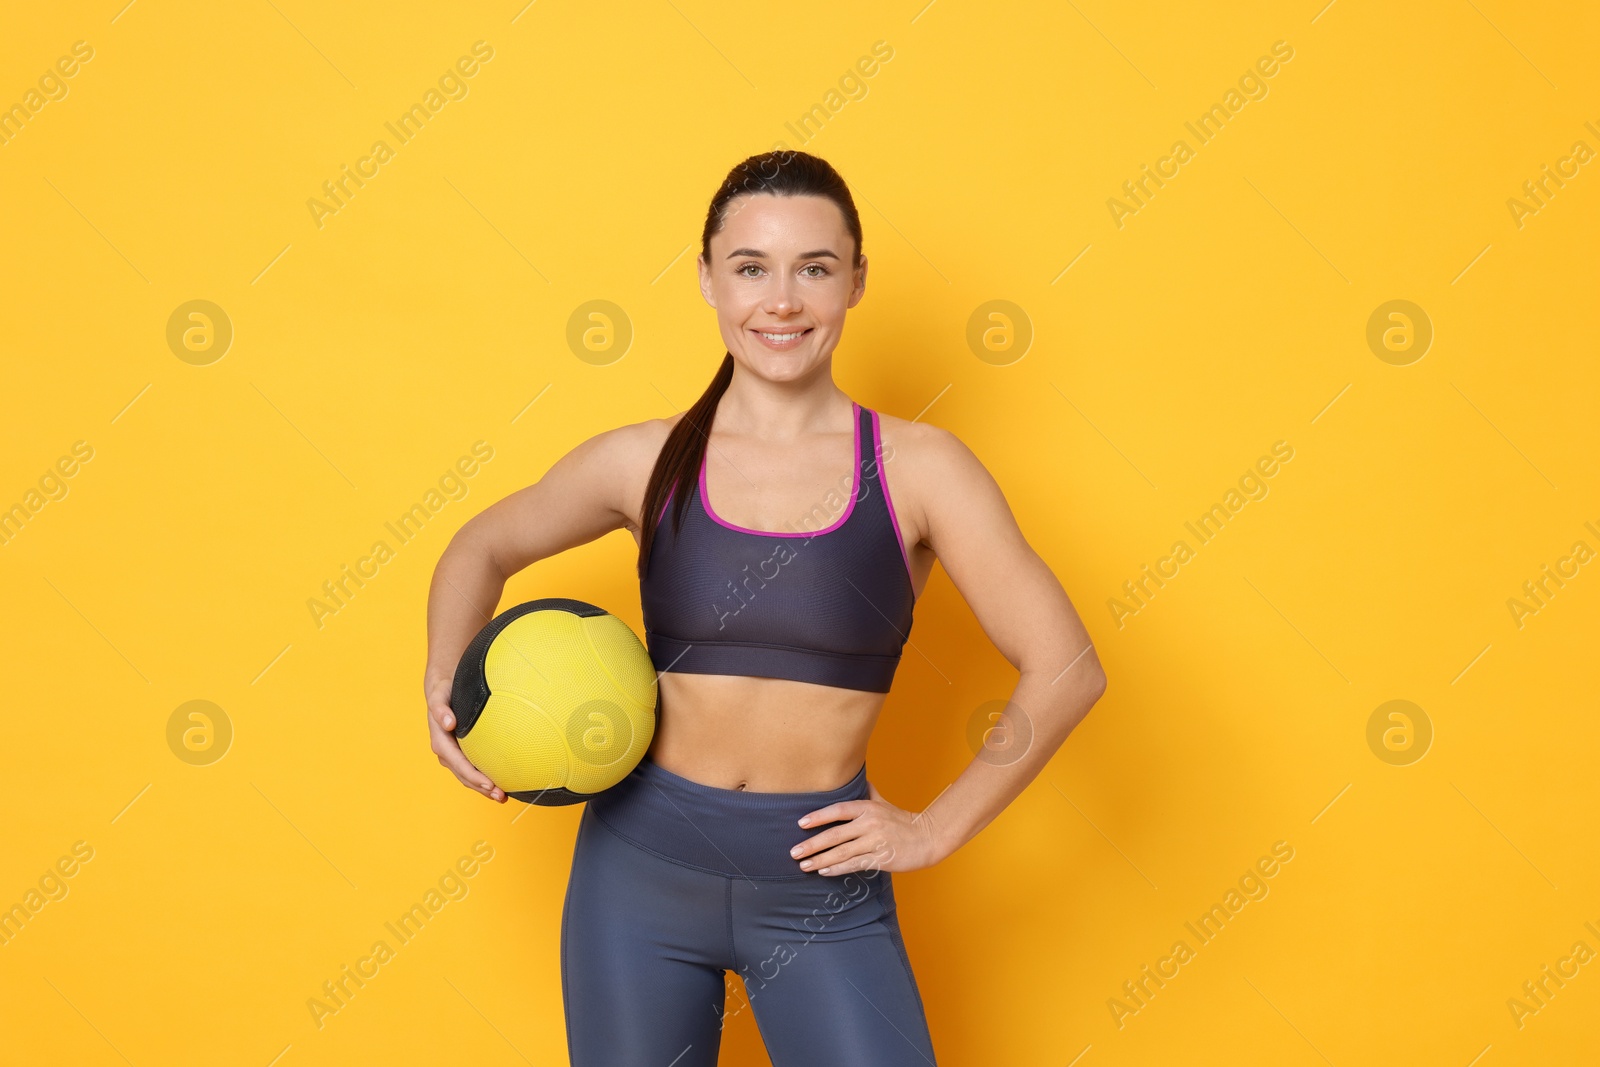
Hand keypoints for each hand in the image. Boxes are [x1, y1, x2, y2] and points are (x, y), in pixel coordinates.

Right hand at [425, 675, 505, 802]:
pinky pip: (473, 768)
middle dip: (482, 788)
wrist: (442, 688)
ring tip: (503, 797)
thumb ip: (440, 709)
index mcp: (440, 741)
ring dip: (484, 789)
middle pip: (464, 775)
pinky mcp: (461, 752)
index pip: (458, 763)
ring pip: (468, 776)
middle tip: (502, 797)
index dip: (473, 776)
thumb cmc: (443, 690)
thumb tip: (448, 723)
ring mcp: (454, 754)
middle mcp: (446, 751)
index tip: (489, 785)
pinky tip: (500, 784)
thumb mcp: (439, 695)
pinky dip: (485, 779)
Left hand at [790, 779, 943, 875]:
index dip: (818, 816)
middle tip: (794, 852)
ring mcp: (875, 841)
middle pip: (835, 834)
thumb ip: (869, 792)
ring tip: (804, 865)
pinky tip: (824, 871)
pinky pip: (854, 864)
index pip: (838, 810)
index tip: (800, 823)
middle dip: (812, 844)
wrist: (927, 838)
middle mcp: (870, 823)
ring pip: (842, 852)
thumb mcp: (884, 803)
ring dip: (820, 860)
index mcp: (868, 808)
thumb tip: (858, 777)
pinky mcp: (881, 858)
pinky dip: (837, 869)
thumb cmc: (903, 821)